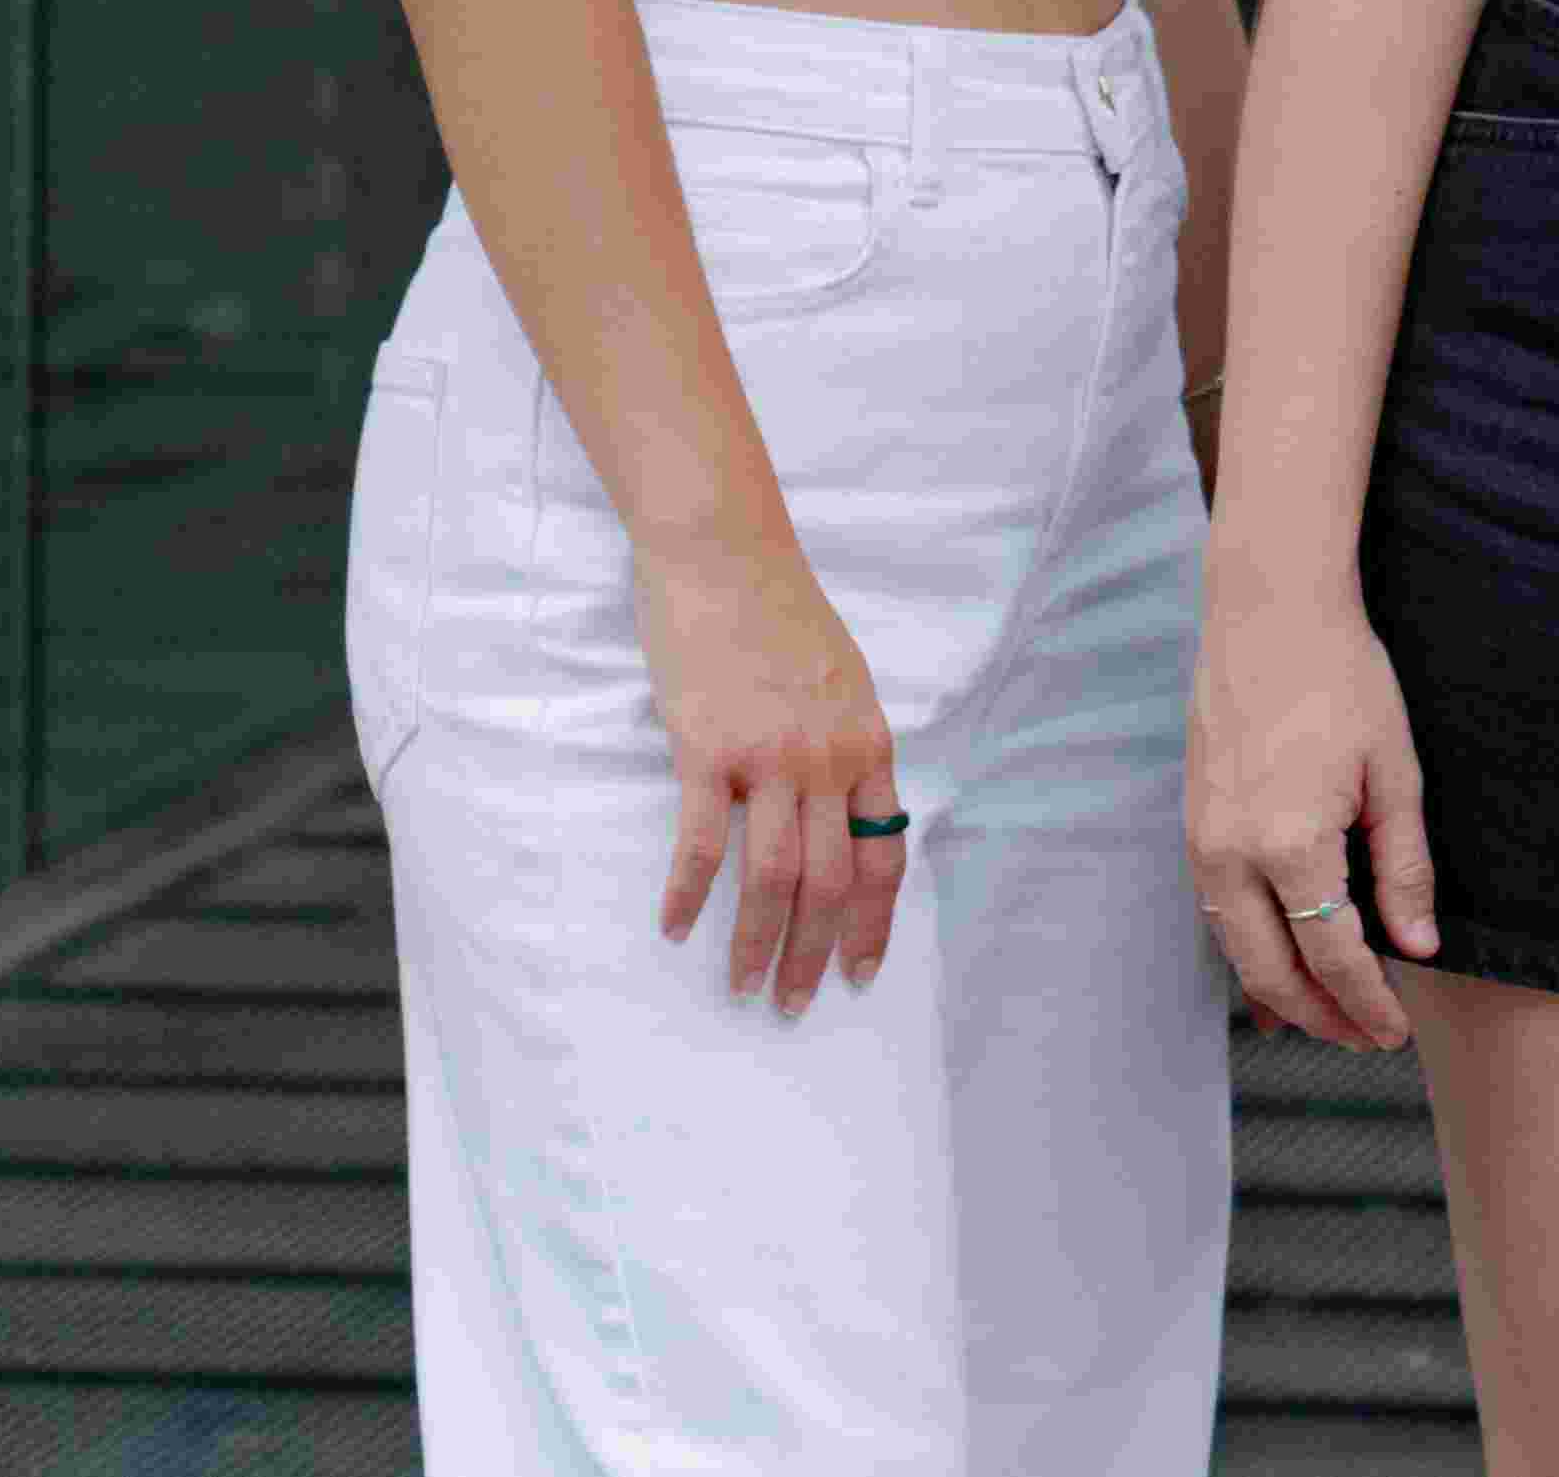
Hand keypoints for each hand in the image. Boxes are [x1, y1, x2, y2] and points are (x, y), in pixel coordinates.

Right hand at [631, 528, 907, 1013]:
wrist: (725, 554)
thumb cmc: (780, 615)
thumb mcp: (843, 683)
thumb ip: (847, 749)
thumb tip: (845, 813)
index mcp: (869, 747)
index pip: (885, 856)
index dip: (873, 923)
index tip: (861, 972)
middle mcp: (830, 760)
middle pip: (832, 882)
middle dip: (815, 953)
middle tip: (793, 1004)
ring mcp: (770, 757)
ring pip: (773, 878)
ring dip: (758, 943)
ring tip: (742, 987)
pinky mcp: (707, 750)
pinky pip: (703, 842)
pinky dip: (688, 893)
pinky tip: (673, 925)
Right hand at [1189, 577, 1441, 1050]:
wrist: (1268, 614)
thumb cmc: (1344, 680)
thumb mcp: (1395, 771)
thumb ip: (1403, 866)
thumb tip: (1417, 948)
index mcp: (1289, 846)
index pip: (1332, 956)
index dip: (1366, 1003)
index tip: (1395, 1032)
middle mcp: (1230, 856)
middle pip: (1272, 972)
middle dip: (1321, 1017)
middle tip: (1366, 1041)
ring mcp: (1201, 843)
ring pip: (1236, 949)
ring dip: (1282, 992)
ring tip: (1329, 1018)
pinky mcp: (1193, 826)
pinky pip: (1219, 913)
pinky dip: (1249, 951)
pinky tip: (1276, 970)